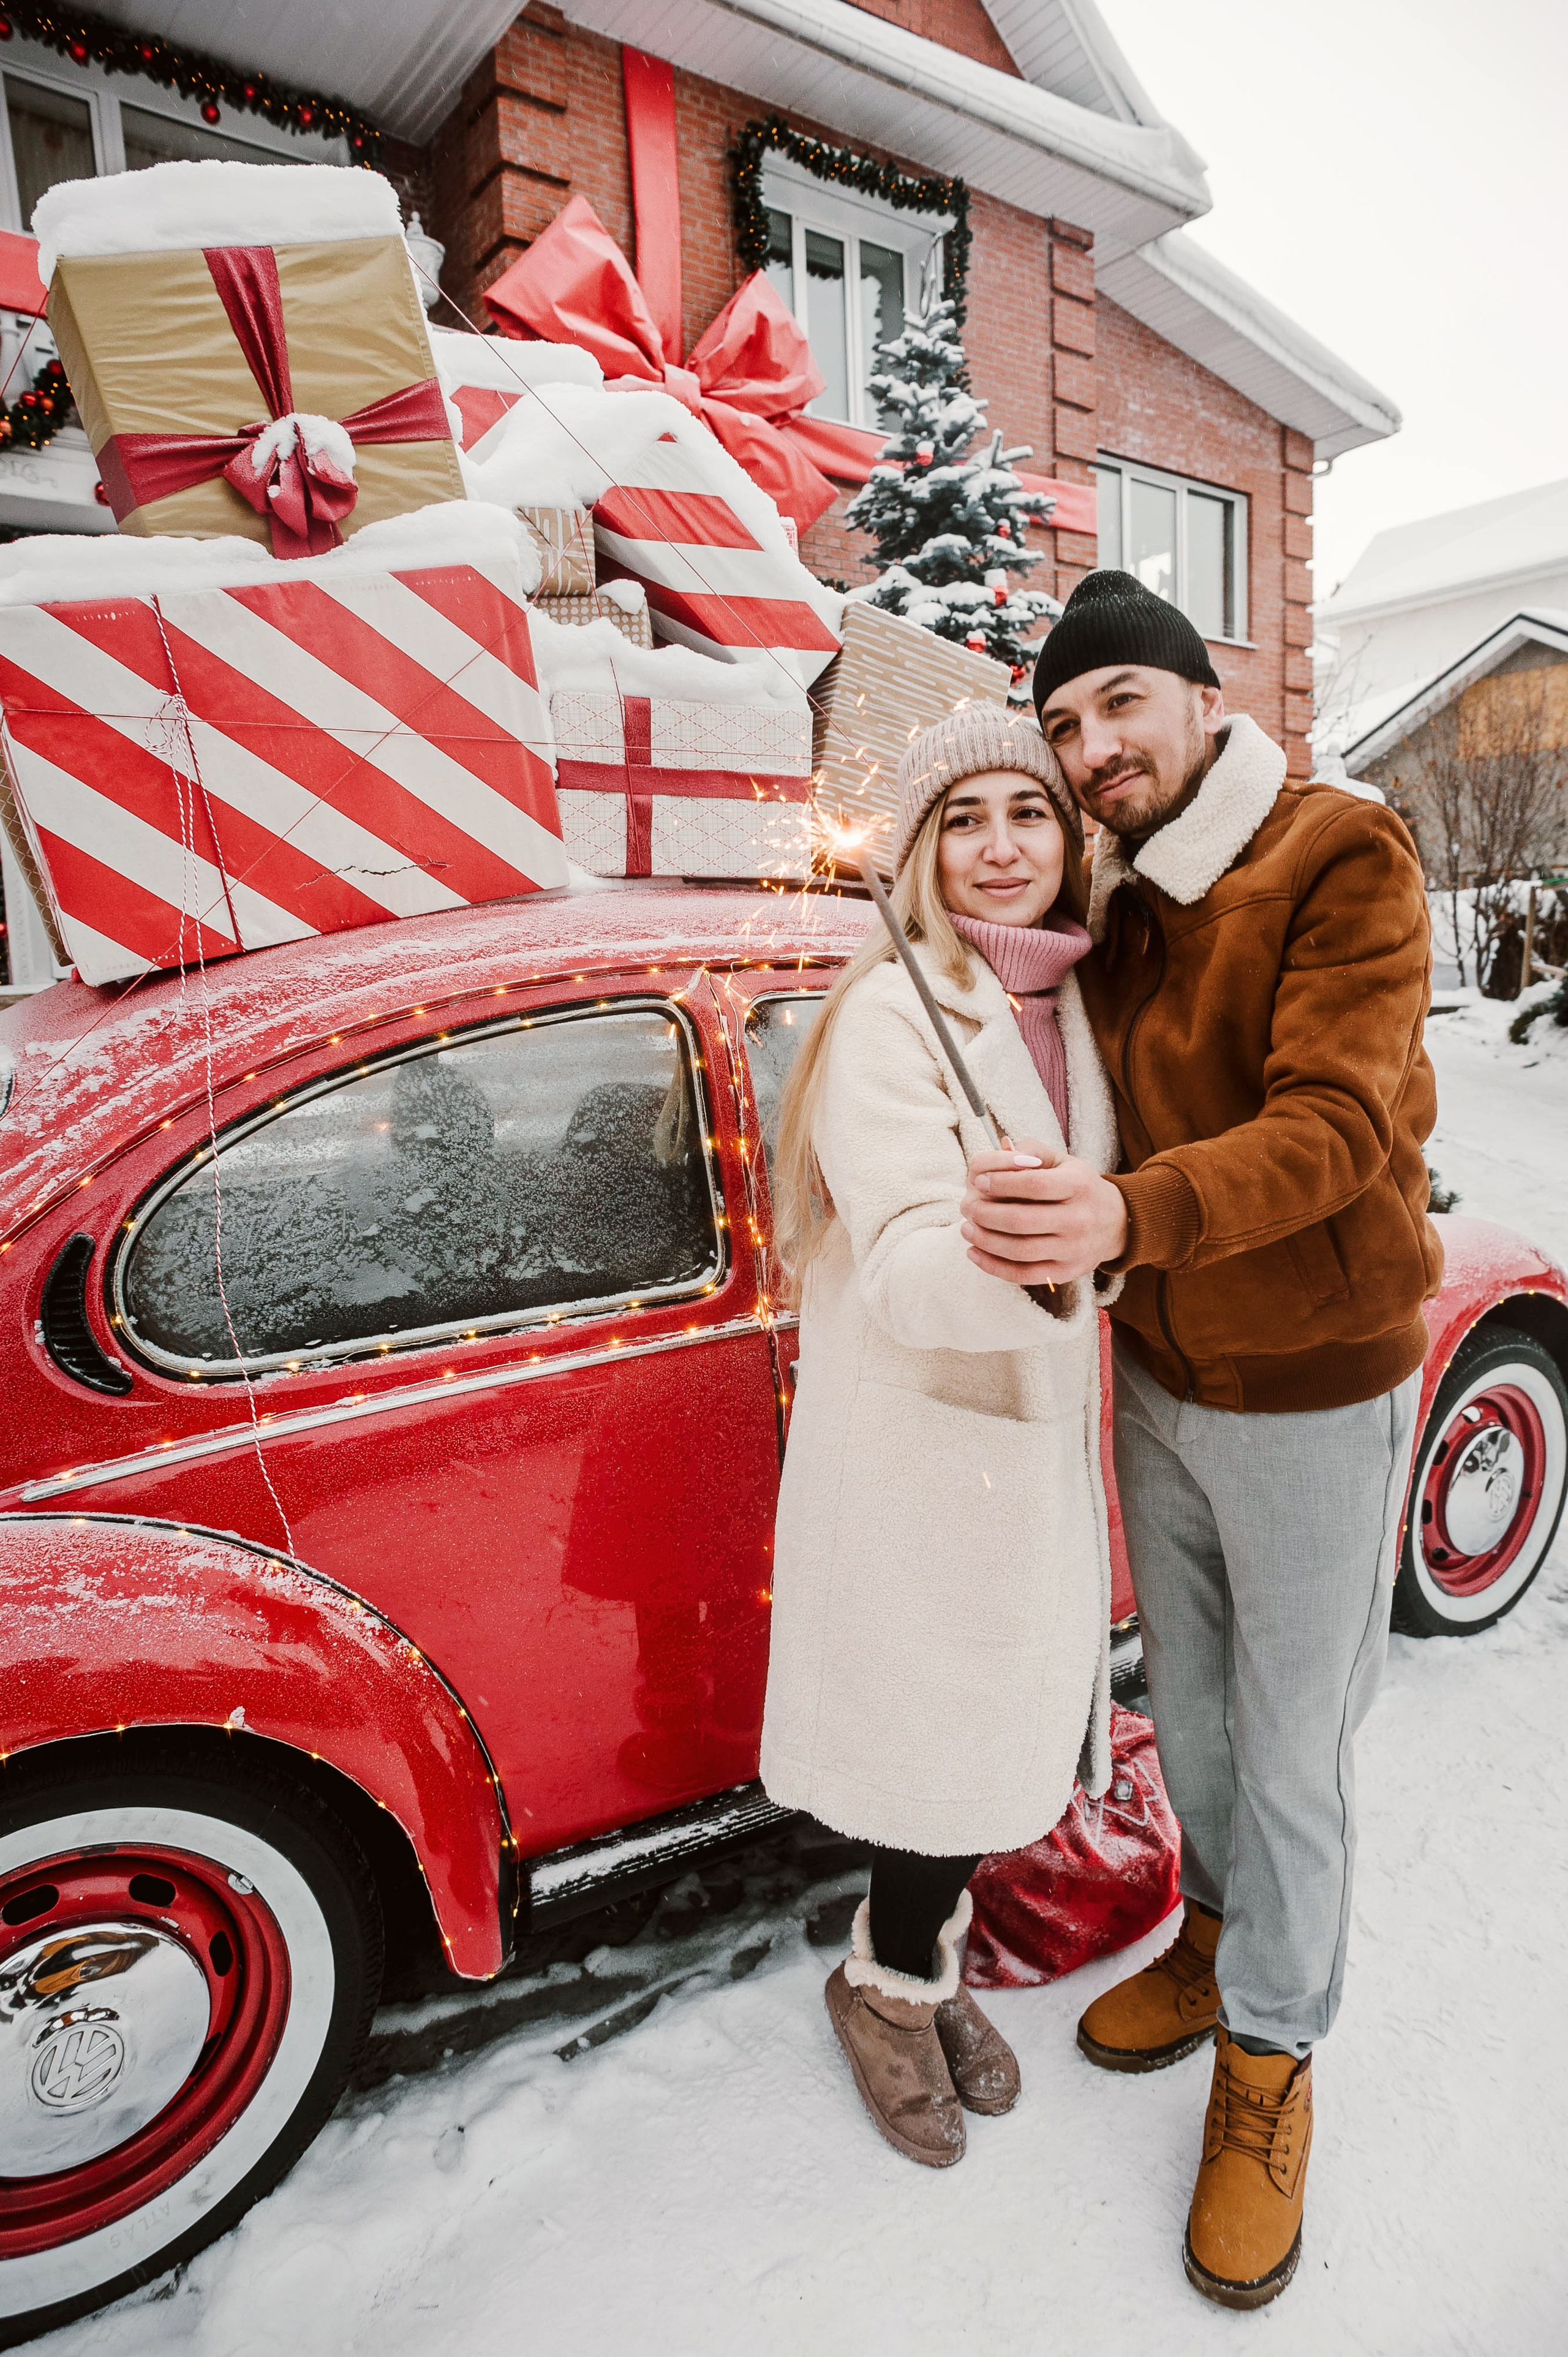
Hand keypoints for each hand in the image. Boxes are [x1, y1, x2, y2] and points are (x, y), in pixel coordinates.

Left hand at [961, 1141, 1128, 1284]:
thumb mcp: (1063, 1161)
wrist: (1115, 1223)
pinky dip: (994, 1266)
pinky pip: (1024, 1274)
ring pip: (1019, 1251)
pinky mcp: (1066, 1272)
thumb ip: (1032, 1151)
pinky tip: (975, 1253)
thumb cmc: (1079, 1187)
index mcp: (1079, 1185)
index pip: (1033, 1184)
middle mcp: (1079, 1219)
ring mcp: (1074, 1249)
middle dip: (985, 1213)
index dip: (1000, 1183)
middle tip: (968, 1207)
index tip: (979, 1181)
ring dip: (985, 1241)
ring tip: (967, 1228)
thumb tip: (1002, 1149)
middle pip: (1021, 1220)